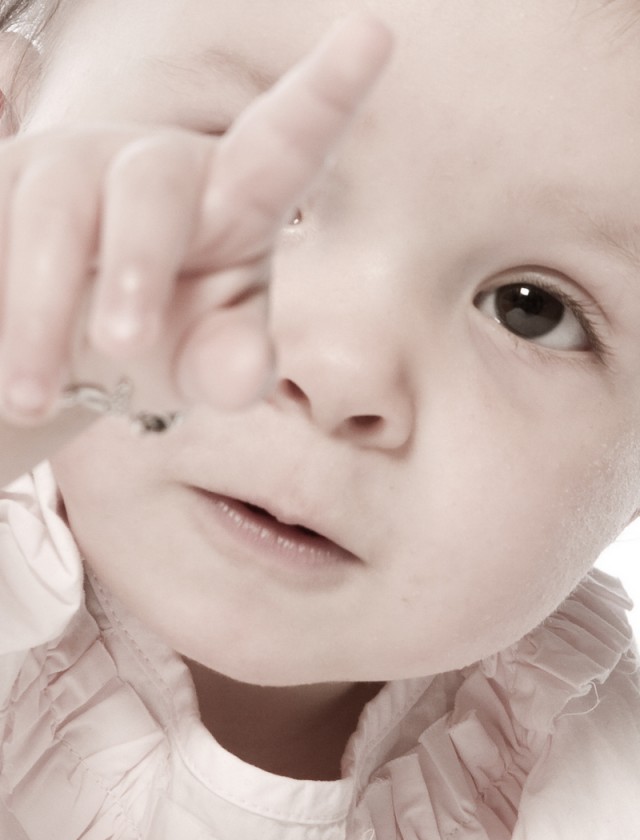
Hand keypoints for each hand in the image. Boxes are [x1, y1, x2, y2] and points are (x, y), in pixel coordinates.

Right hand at [0, 14, 390, 423]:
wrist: (62, 350)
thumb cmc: (163, 343)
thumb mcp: (204, 364)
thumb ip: (234, 369)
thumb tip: (247, 373)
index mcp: (235, 199)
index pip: (285, 145)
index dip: (325, 93)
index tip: (375, 35)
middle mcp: (157, 166)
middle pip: (152, 183)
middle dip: (137, 262)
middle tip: (122, 347)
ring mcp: (71, 164)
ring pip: (54, 208)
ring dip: (40, 311)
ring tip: (32, 397)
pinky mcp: (1, 179)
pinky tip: (1, 354)